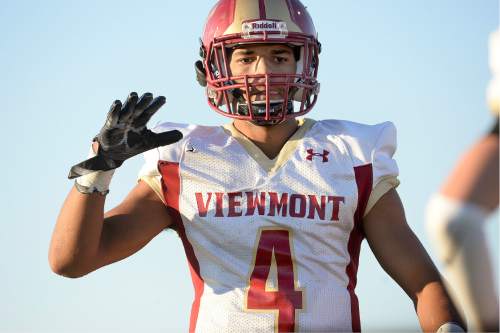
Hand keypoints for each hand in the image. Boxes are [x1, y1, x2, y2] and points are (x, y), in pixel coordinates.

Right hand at [68, 92, 182, 178]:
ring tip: (134, 95)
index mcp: (140, 121)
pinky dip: (115, 110)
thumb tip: (181, 134)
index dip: (155, 105)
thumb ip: (165, 138)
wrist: (114, 155)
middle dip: (144, 102)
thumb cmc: (131, 145)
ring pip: (126, 110)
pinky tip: (118, 103)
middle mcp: (131, 118)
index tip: (163, 99)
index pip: (149, 111)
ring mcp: (120, 121)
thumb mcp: (151, 142)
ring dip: (130, 103)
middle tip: (150, 95)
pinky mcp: (110, 126)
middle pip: (139, 108)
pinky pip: (112, 117)